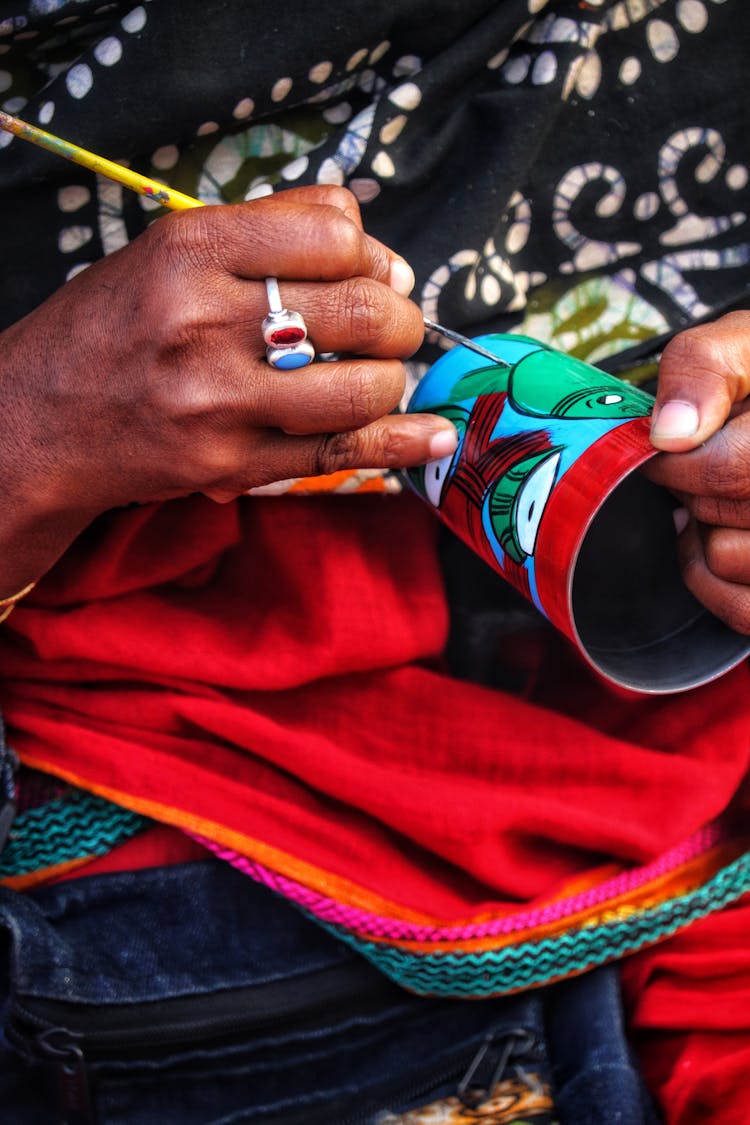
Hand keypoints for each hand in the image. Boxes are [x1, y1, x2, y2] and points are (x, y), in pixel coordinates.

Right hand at [0, 185, 455, 591]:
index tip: (375, 270)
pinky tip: (434, 433)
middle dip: (401, 319)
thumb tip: (374, 244)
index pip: (335, 233)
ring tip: (376, 373)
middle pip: (363, 311)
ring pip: (362, 387)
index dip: (374, 252)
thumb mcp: (169, 249)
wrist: (41, 421)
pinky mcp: (229, 466)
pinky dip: (400, 443)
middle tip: (393, 325)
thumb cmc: (114, 327)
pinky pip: (339, 453)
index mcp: (191, 251)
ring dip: (391, 378)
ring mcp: (219, 403)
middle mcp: (205, 324)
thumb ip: (269, 231)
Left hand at [645, 311, 749, 631]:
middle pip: (728, 514)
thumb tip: (670, 433)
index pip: (732, 467)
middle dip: (694, 489)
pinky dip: (714, 583)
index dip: (679, 460)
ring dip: (704, 531)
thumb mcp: (746, 344)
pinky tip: (719, 542)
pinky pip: (744, 612)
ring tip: (720, 499)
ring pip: (729, 560)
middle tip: (705, 466)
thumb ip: (705, 366)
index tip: (669, 447)